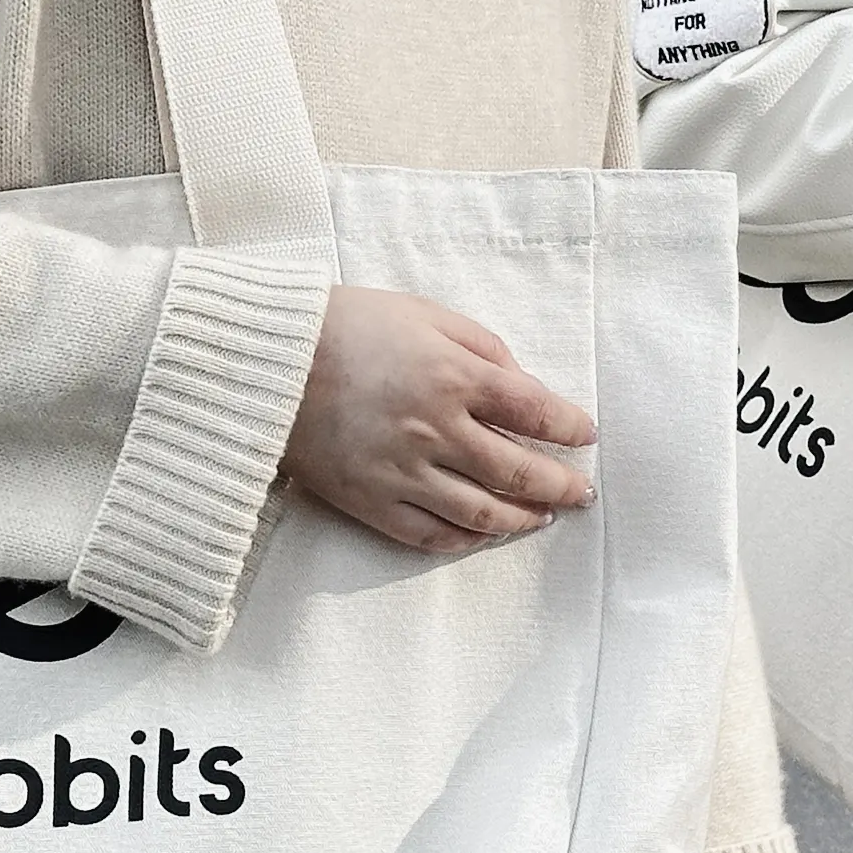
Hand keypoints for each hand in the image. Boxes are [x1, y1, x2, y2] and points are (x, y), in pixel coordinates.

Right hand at [282, 286, 596, 553]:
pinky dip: (466, 540)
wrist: (267, 362)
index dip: (569, 427)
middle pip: (519, 471)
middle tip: (582, 492)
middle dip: (561, 485)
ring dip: (522, 519)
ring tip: (542, 519)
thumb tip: (519, 382)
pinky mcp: (370, 501)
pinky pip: (430, 534)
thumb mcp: (423, 312)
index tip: (585, 435)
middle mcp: (436, 431)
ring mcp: (403, 473)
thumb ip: (480, 344)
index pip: (534, 411)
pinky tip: (484, 534)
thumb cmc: (345, 326)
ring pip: (481, 512)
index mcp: (454, 376)